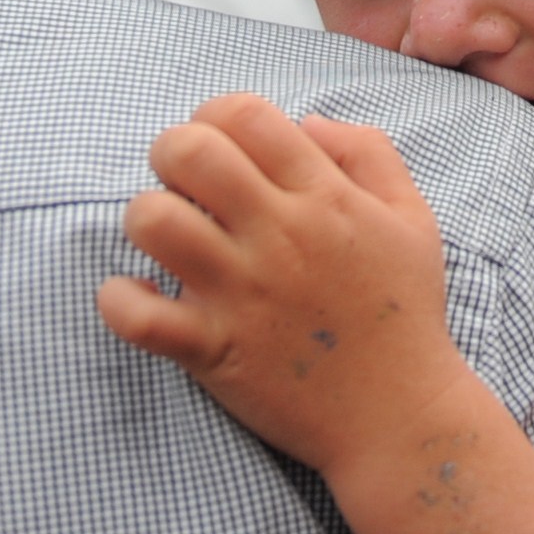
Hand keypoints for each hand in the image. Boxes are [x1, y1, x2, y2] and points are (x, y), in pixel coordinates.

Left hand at [98, 96, 469, 484]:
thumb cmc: (405, 315)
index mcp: (324, 197)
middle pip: (189, 151)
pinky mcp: (213, 351)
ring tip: (166, 239)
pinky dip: (120, 300)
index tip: (220, 147)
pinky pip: (138, 315)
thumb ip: (368, 153)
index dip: (217, 115)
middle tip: (183, 184)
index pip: (245, 114)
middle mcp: (279, 236)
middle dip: (170, 150)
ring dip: (145, 218)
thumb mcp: (413, 218)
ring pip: (153, 220)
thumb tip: (305, 123)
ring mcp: (241, 294)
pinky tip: (140, 295)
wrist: (402, 418)